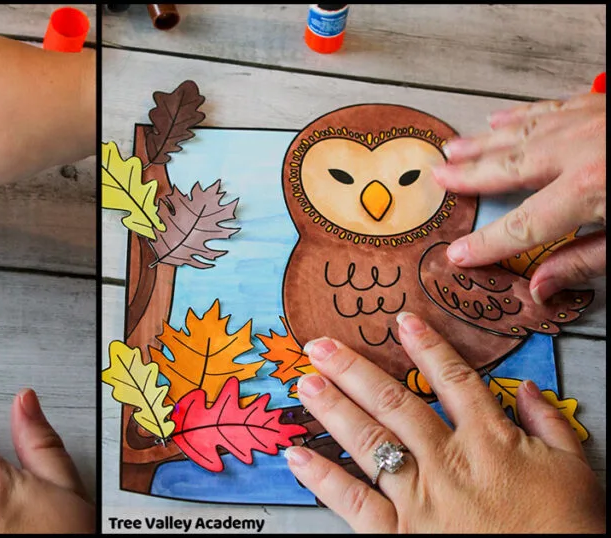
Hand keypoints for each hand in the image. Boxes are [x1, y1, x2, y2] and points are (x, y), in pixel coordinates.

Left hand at [285, 311, 604, 532]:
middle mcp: (446, 460)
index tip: (402, 322)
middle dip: (354, 370)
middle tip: (321, 346)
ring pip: (368, 441)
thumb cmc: (567, 530)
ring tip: (305, 382)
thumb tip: (527, 388)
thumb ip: (549, 423)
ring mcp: (419, 497)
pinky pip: (354, 502)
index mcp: (489, 440)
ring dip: (332, 409)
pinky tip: (297, 457)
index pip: (452, 380)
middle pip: (394, 403)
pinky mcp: (399, 534)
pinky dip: (323, 478)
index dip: (427, 347)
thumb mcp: (574, 469)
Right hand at [432, 93, 605, 303]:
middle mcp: (578, 151)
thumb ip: (587, 261)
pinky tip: (500, 118)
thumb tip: (540, 287)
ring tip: (451, 149)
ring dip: (482, 143)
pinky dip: (521, 115)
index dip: (486, 245)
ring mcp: (589, 121)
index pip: (521, 227)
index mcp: (587, 190)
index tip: (458, 257)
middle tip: (436, 181)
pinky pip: (549, 108)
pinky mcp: (602, 104)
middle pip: (507, 169)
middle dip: (468, 177)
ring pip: (520, 133)